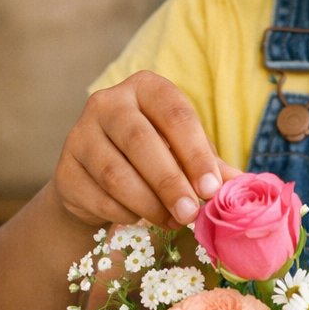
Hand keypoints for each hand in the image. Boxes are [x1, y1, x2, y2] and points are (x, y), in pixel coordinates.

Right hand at [53, 71, 239, 229]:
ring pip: (116, 173)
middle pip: (141, 141)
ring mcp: (80, 134)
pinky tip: (141, 219)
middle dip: (170, 182)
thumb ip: (211, 166)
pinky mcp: (65, 169)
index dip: (196, 152)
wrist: (98, 178)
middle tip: (190, 213)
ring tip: (172, 221)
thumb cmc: (155, 158)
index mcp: (146, 88)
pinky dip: (125, 213)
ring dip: (149, 204)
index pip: (175, 114)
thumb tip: (243, 186)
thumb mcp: (185, 153)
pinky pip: (98, 196)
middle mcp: (108, 102)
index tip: (212, 188)